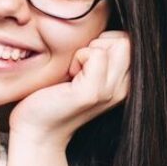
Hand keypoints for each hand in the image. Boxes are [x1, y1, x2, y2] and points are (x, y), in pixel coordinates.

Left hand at [9, 31, 130, 148]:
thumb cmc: (53, 98)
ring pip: (118, 44)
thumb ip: (101, 57)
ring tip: (74, 72)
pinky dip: (79, 58)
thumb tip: (103, 35)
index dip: (106, 44)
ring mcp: (110, 93)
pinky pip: (97, 54)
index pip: (130, 43)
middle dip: (100, 43)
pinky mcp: (93, 93)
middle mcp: (122, 90)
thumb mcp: (83, 74)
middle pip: (127, 40)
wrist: (36, 130)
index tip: (84, 65)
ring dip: (89, 50)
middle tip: (77, 67)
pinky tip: (68, 78)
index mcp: (122, 84)